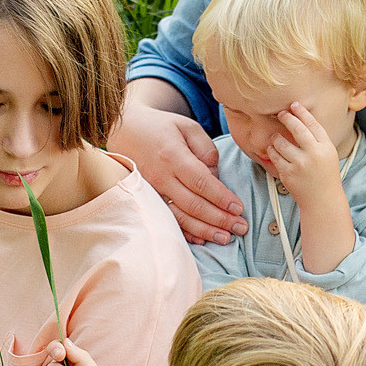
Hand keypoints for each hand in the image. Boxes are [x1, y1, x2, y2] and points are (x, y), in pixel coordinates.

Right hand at [111, 99, 244, 245]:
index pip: (201, 182)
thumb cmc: (160, 127)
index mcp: (173, 156)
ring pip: (180, 217)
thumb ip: (206, 149)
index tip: (239, 208)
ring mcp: (151, 191)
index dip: (221, 198)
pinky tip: (202, 239)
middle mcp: (161, 177)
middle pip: (193, 204)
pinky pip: (168, 220)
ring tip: (226, 238)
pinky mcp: (147, 200)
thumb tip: (216, 177)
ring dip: (205, 230)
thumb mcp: (187, 127)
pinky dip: (185, 232)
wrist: (124, 130)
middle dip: (220, 219)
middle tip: (241, 227)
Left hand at [262, 101, 344, 209]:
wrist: (322, 200)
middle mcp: (314, 154)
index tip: (294, 104)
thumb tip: (301, 119)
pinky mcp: (288, 174)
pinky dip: (272, 151)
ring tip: (276, 137)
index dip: (302, 112)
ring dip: (276, 137)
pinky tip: (273, 150)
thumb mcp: (328, 154)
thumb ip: (317, 139)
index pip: (313, 124)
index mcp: (326, 148)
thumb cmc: (325, 175)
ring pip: (281, 142)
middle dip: (287, 117)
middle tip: (281, 113)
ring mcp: (300, 164)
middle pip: (297, 129)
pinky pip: (274, 156)